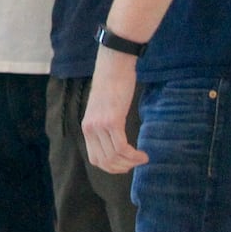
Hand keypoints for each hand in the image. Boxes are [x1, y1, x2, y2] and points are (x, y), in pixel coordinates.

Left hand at [82, 47, 147, 173]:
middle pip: (106, 162)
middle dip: (123, 168)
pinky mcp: (112, 120)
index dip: (112, 168)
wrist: (113, 64)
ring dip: (132, 162)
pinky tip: (142, 154)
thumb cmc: (112, 84)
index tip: (126, 165)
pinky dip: (134, 155)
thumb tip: (115, 140)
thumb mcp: (103, 108)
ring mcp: (100, 125)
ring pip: (115, 157)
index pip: (95, 160)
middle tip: (136, 162)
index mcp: (87, 127)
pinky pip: (122, 147)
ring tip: (143, 158)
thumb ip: (104, 124)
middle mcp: (90, 128)